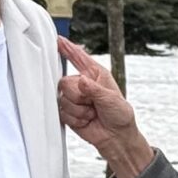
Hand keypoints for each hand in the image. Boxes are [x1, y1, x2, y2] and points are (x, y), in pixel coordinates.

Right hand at [56, 37, 154, 177]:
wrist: (116, 137)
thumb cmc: (119, 115)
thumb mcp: (112, 99)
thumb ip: (95, 90)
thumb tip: (81, 81)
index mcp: (95, 74)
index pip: (78, 58)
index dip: (68, 48)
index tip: (58, 40)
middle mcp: (82, 84)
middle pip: (65, 82)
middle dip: (78, 96)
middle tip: (92, 104)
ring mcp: (74, 99)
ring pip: (63, 99)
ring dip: (79, 110)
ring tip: (91, 114)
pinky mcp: (68, 113)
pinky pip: (63, 113)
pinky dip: (76, 119)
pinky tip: (86, 120)